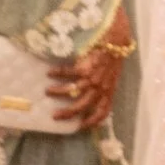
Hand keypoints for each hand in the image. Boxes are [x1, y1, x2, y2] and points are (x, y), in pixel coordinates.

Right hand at [49, 10, 131, 130]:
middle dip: (68, 113)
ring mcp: (93, 78)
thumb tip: (95, 91)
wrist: (116, 38)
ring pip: (73, 91)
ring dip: (58, 92)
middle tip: (55, 116)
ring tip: (47, 91)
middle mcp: (101, 87)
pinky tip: (50, 72)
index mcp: (109, 90)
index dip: (93, 121)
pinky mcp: (85, 67)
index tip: (81, 126)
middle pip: (83, 106)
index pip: (103, 111)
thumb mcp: (112, 74)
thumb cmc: (114, 55)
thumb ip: (105, 84)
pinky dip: (57, 74)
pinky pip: (68, 73)